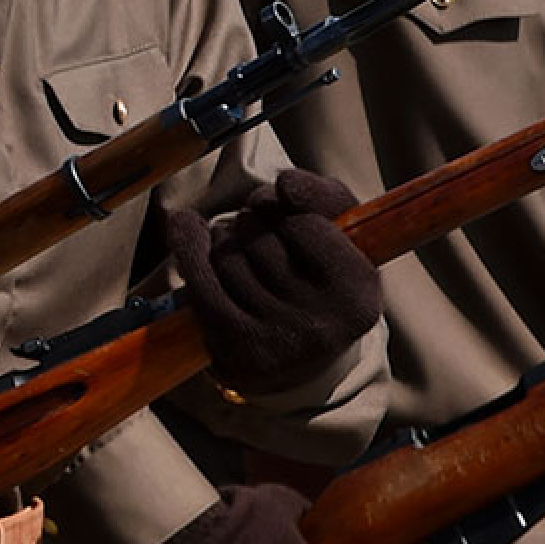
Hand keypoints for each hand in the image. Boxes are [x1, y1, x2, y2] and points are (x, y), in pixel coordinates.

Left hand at [166, 169, 381, 395]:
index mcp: (358, 295)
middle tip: (258, 235)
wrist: (301, 358)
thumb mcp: (342, 234)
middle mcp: (319, 325)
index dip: (283, 208)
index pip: (302, 223)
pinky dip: (188, 246)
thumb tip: (284, 185)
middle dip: (252, 224)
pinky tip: (186, 225)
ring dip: (224, 242)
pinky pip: (200, 281)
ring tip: (242, 256)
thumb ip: (322, 195)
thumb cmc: (320, 279)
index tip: (281, 211)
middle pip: (261, 239)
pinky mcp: (233, 349)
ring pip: (228, 257)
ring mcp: (273, 341)